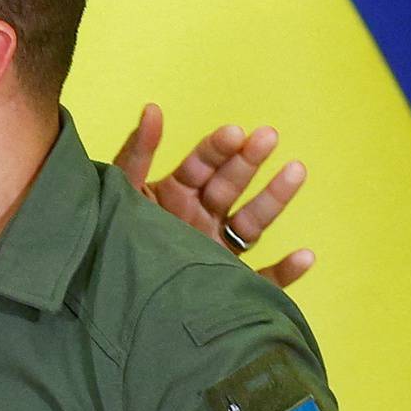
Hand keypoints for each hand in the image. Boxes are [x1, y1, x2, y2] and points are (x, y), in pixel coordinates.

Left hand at [112, 104, 313, 287]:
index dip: (217, 148)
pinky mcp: (226, 287)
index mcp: (174, 196)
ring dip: (274, 198)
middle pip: (229, 186)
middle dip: (248, 160)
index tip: (233, 132)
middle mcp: (199, 220)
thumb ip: (136, 154)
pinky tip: (306, 256)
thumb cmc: (109, 239)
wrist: (104, 303)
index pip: (200, 166)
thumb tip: (153, 108)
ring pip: (251, 225)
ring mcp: (215, 252)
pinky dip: (285, 272)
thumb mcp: (121, 193)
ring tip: (296, 170)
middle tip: (267, 136)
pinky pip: (262, 281)